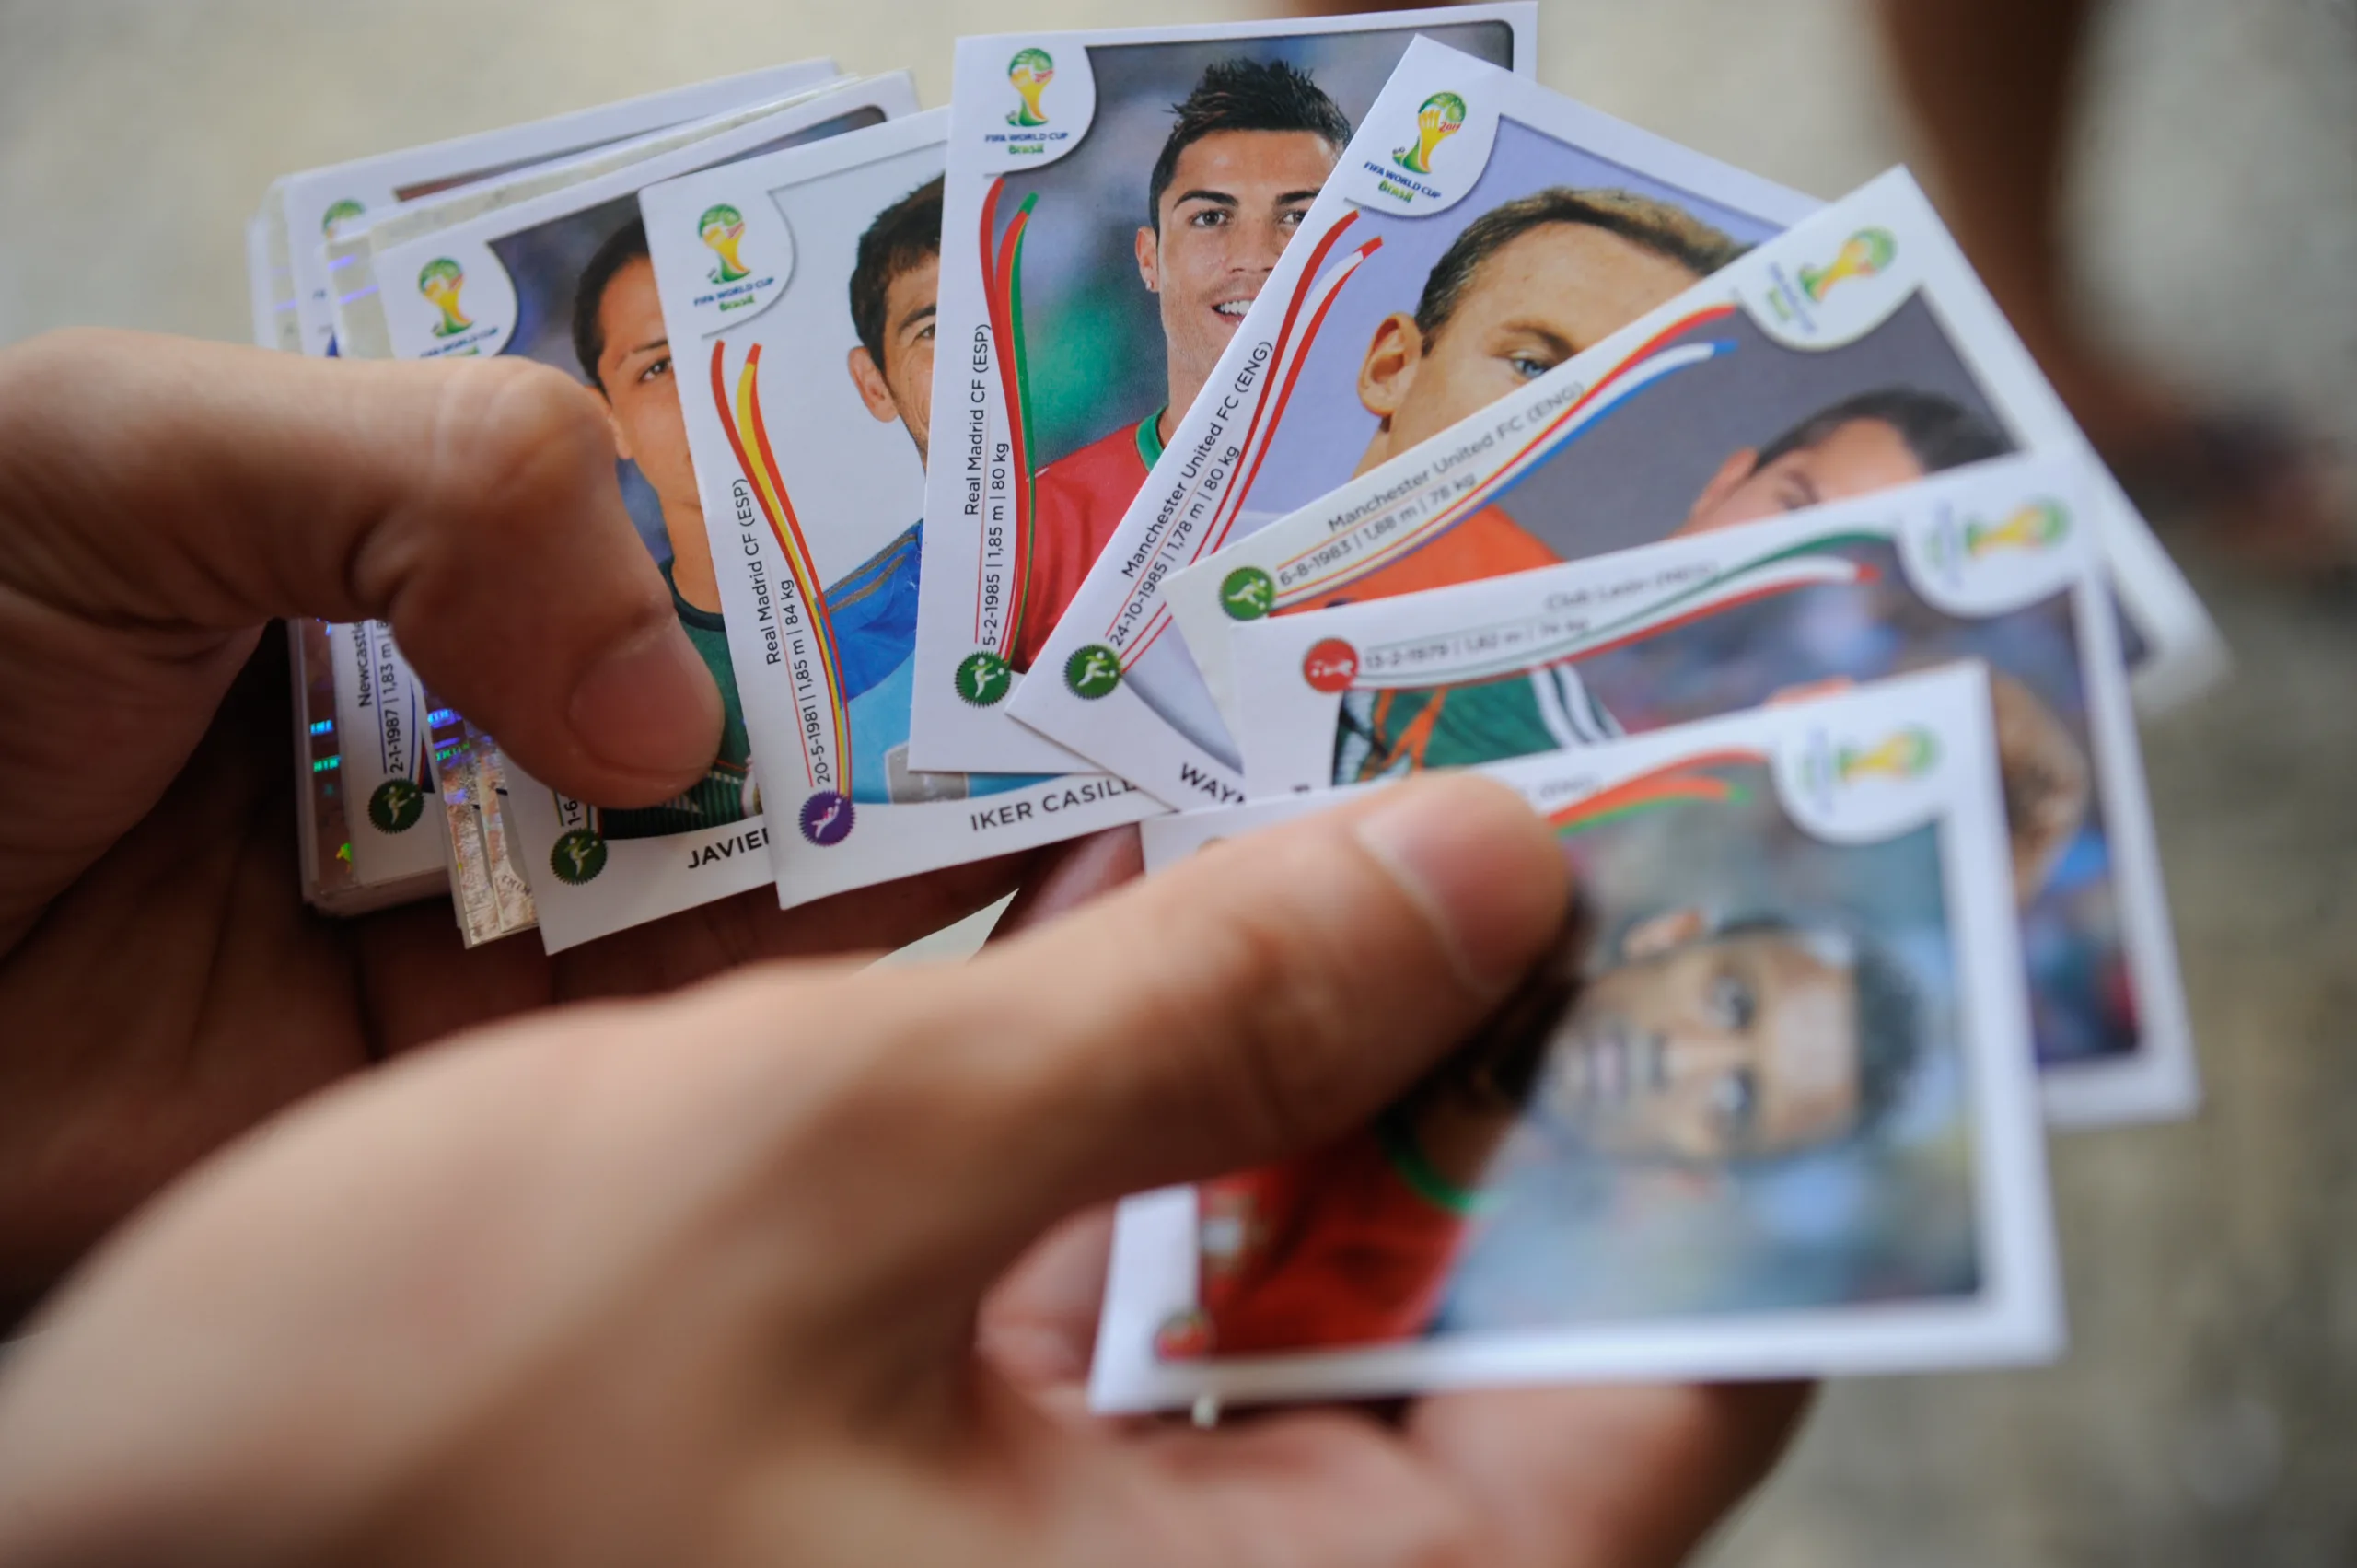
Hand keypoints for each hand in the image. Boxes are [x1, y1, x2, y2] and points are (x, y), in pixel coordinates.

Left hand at [0, 331, 1021, 1312]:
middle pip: (746, 672)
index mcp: (389, 530)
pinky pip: (686, 1035)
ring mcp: (485, 900)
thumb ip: (423, 484)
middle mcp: (467, 710)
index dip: (842, 465)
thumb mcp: (121, 459)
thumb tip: (672, 689)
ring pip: (753, 855)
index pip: (669, 474)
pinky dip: (831, 995)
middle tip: (1128, 633)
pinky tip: (977, 936)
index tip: (1013, 461)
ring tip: (1111, 770)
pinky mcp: (476, 1083)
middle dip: (928, 655)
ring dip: (922, 822)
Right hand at [0, 773, 1802, 1565]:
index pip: (1660, 1405)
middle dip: (1518, 1058)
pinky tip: (1156, 947)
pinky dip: (1177, 1129)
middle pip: (1500, 1331)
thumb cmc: (403, 1462)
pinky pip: (1155, 1306)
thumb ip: (1194, 1020)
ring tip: (1355, 830)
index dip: (1726, 1137)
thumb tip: (1488, 871)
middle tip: (1533, 800)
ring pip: (1319, 1301)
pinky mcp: (960, 1500)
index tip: (1747, 908)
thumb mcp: (836, 1167)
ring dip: (1336, 1068)